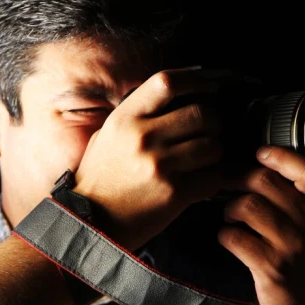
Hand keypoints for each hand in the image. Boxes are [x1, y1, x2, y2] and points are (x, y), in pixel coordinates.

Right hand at [73, 68, 224, 249]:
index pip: (167, 82)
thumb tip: (172, 97)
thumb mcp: (106, 136)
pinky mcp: (174, 194)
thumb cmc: (100, 179)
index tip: (204, 88)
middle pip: (202, 113)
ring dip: (215, 153)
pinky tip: (200, 182)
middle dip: (214, 121)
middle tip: (211, 130)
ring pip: (213, 146)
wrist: (90, 223)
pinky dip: (213, 179)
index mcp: (125, 119)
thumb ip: (135, 116)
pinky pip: (213, 177)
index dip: (193, 81)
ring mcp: (160, 166)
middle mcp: (143, 138)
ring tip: (203, 160)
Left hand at [217, 146, 304, 304]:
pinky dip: (225, 235)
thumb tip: (257, 165)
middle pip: (265, 181)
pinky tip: (229, 238)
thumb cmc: (304, 260)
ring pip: (248, 205)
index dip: (281, 156)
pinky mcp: (271, 266)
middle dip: (237, 178)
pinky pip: (235, 237)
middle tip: (225, 184)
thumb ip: (296, 196)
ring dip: (229, 207)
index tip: (260, 154)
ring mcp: (292, 245)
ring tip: (230, 216)